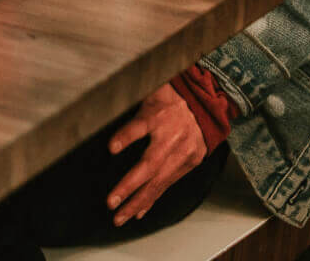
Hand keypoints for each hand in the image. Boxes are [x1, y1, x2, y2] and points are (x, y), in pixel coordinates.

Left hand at [106, 84, 206, 225]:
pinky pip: (168, 184)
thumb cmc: (170, 97)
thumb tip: (103, 118)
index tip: (111, 149)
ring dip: (139, 201)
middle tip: (111, 204)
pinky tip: (139, 213)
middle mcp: (172, 139)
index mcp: (159, 116)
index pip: (140, 127)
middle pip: (150, 166)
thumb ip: (129, 106)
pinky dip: (153, 199)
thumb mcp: (148, 92)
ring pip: (159, 182)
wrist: (206, 104)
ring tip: (121, 217)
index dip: (125, 137)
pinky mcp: (190, 163)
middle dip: (130, 187)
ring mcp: (183, 154)